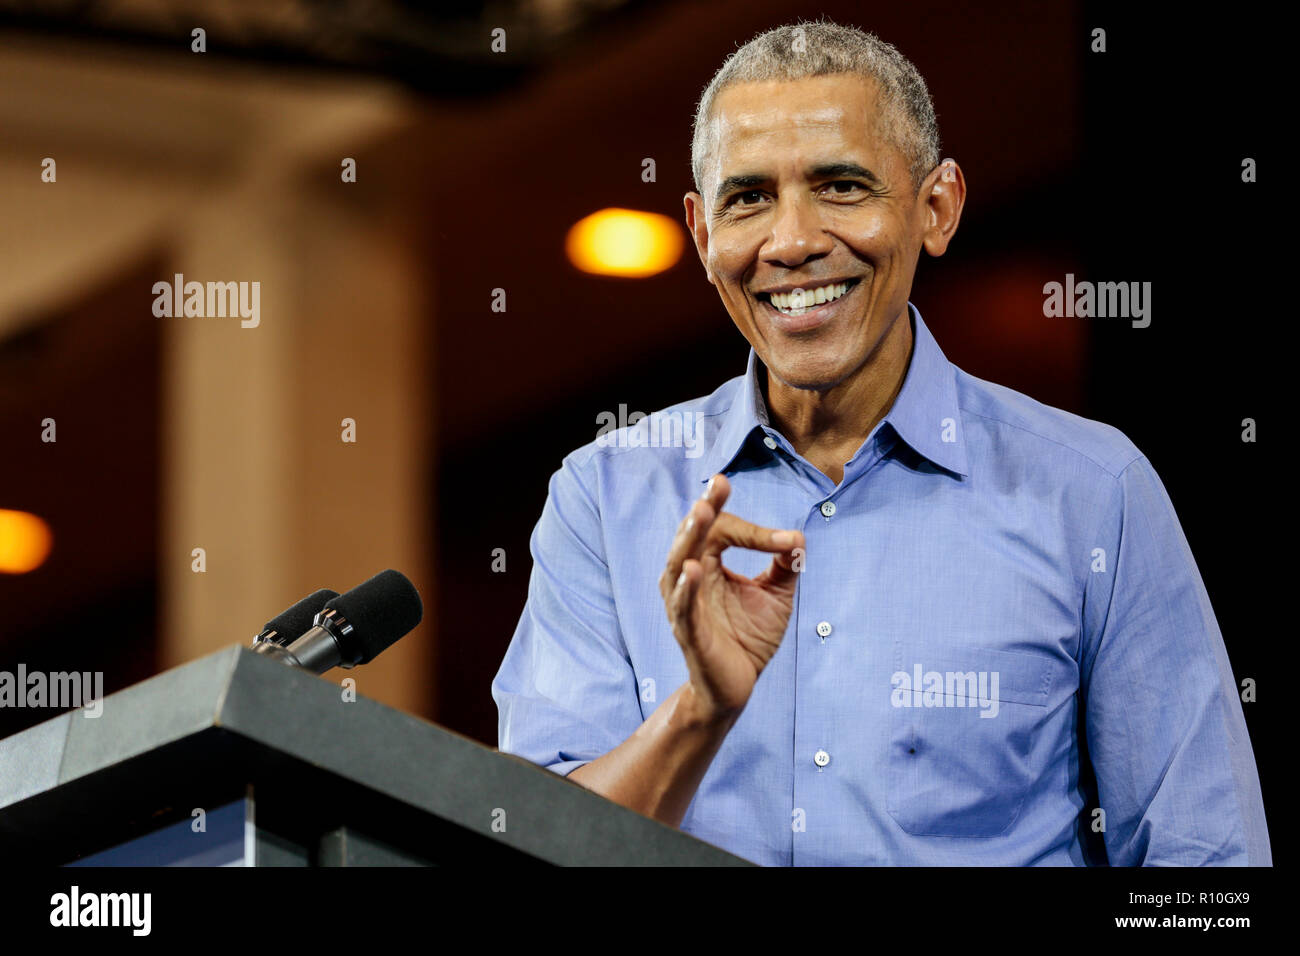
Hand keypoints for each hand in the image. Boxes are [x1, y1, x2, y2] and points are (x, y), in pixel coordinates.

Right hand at [658, 474, 804, 719]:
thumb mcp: (776, 595)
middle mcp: (690, 579)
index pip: (723, 531)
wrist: (738, 688)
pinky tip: (693, 570)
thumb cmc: (749, 638)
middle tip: (718, 485)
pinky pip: (682, 607)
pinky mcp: (688, 632)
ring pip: (679, 564)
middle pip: (693, 536)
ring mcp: (684, 605)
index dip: (754, 531)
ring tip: (702, 512)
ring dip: (690, 536)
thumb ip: (786, 565)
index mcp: (709, 565)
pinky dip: (686, 588)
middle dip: (706, 509)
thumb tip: (797, 537)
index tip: (786, 542)